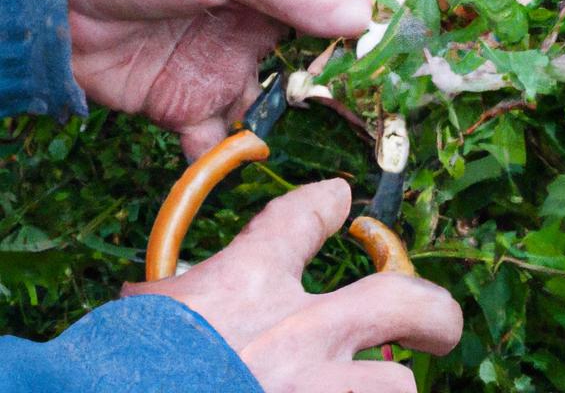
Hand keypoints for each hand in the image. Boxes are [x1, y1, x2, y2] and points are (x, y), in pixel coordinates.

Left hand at [67, 0, 370, 158]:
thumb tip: (370, 19)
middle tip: (359, 105)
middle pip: (312, 40)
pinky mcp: (188, 89)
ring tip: (297, 128)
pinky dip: (229, 150)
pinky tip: (234, 154)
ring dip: (283, 114)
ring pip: (275, 89)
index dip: (357, 14)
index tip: (386, 49)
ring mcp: (223, 42)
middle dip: (330, 75)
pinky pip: (222, 128)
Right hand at [124, 179, 461, 391]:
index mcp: (250, 283)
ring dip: (381, 389)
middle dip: (431, 309)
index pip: (306, 216)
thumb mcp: (147, 316)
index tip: (339, 200)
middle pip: (403, 297)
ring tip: (368, 391)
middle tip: (438, 324)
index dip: (328, 204)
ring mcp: (320, 391)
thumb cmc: (118, 370)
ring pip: (397, 384)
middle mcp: (301, 331)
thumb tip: (173, 299)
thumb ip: (182, 300)